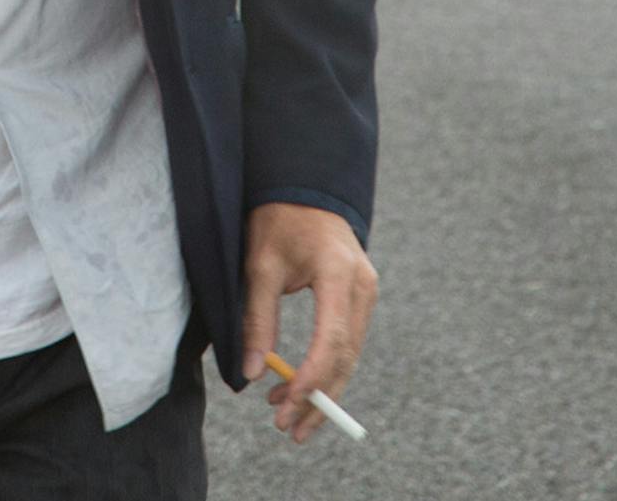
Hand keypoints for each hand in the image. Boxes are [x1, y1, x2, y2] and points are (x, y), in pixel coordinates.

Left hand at [240, 201, 376, 443]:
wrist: (305, 189)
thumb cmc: (278, 220)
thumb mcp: (259, 264)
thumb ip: (258, 318)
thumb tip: (251, 373)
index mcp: (339, 272)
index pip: (332, 339)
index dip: (312, 376)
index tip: (288, 403)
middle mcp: (362, 287)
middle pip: (345, 357)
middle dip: (317, 397)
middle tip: (286, 428)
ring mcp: (365, 294)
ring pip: (348, 356)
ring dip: (320, 389)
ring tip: (285, 417)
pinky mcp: (359, 300)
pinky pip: (345, 344)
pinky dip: (323, 369)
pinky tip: (295, 388)